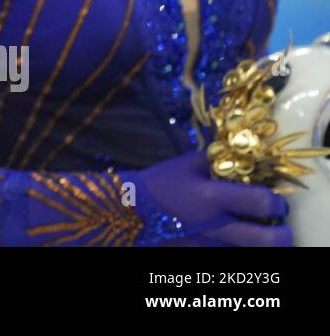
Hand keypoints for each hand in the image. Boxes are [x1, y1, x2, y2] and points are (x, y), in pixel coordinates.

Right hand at [120, 151, 291, 245]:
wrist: (129, 210)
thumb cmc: (159, 183)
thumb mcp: (186, 164)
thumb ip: (217, 161)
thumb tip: (244, 157)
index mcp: (211, 197)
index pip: (262, 202)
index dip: (277, 202)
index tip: (275, 200)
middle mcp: (216, 225)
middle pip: (269, 241)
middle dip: (283, 234)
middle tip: (279, 226)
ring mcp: (209, 245)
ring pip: (253, 252)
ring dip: (261, 243)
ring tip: (257, 231)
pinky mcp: (202, 255)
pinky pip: (232, 255)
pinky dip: (239, 248)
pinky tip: (234, 237)